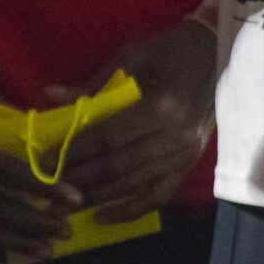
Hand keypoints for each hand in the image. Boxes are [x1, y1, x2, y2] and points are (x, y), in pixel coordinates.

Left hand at [44, 21, 215, 224]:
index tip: (45, 159)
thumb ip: (93, 81)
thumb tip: (50, 96)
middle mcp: (176, 137)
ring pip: (135, 185)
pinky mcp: (188, 165)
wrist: (219, 52)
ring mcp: (185, 155)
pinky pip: (158, 196)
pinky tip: (102, 216)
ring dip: (98, 198)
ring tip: (65, 205)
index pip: (110, 136)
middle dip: (81, 179)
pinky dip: (130, 210)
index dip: (77, 150)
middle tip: (48, 189)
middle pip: (120, 166)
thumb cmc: (173, 47)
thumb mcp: (133, 54)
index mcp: (163, 106)